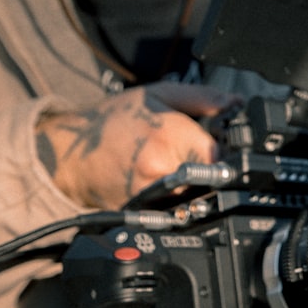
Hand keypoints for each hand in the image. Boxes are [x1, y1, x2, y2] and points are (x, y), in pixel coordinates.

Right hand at [36, 82, 240, 208]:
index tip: (225, 142)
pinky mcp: (149, 213)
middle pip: (215, 175)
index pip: (224, 153)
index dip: (230, 148)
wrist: (69, 155)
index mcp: (171, 136)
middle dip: (214, 164)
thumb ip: (204, 98)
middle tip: (196, 150)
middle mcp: (166, 169)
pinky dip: (179, 193)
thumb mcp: (159, 95)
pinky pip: (179, 205)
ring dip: (197, 179)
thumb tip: (238, 104)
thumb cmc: (113, 121)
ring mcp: (156, 195)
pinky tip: (163, 177)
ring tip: (173, 160)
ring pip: (199, 192)